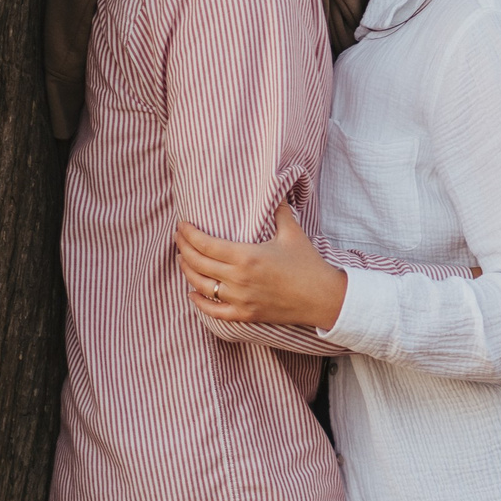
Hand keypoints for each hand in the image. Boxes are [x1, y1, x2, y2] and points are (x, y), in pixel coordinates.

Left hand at [176, 203, 348, 328]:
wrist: (322, 298)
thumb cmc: (307, 263)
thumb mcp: (292, 232)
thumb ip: (278, 208)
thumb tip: (274, 185)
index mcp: (246, 256)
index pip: (205, 244)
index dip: (188, 234)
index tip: (181, 225)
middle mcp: (238, 279)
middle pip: (198, 263)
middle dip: (183, 248)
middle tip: (178, 237)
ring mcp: (240, 300)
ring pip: (201, 286)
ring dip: (187, 271)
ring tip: (182, 258)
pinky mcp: (245, 315)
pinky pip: (213, 311)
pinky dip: (198, 302)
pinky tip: (192, 292)